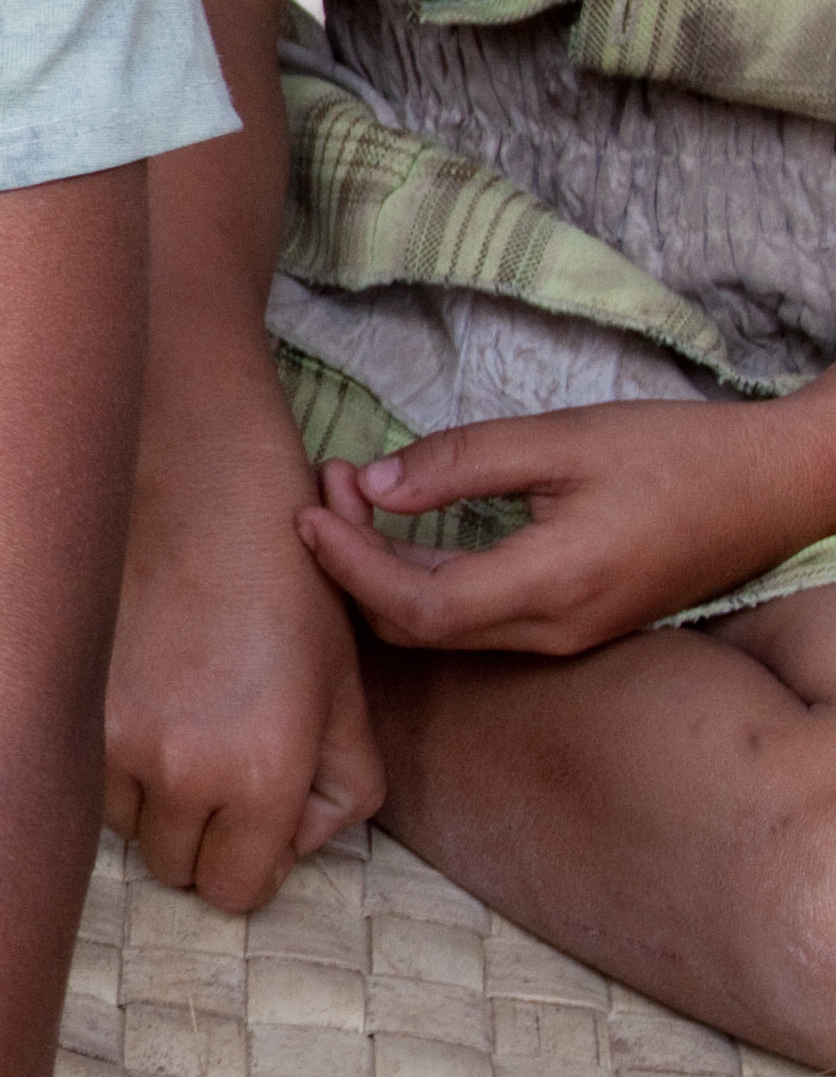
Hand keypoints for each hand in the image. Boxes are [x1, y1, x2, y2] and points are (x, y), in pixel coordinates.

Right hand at [106, 408, 382, 903]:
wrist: (198, 489)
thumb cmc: (287, 581)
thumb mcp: (345, 687)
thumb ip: (343, 786)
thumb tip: (292, 843)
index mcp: (266, 771)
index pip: (237, 892)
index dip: (251, 865)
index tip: (255, 823)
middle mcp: (185, 771)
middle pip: (179, 870)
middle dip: (203, 835)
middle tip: (220, 764)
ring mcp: (116, 741)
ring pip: (128, 826)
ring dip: (152, 797)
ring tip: (179, 719)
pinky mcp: (71, 707)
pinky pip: (87, 776)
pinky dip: (112, 759)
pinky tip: (142, 694)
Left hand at [298, 391, 835, 655]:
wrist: (769, 488)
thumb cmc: (675, 454)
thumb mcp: (563, 438)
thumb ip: (463, 461)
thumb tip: (374, 484)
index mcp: (551, 587)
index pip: (415, 606)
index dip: (349, 565)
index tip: (307, 509)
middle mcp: (553, 633)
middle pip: (417, 628)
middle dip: (354, 565)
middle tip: (325, 488)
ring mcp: (564, 638)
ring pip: (444, 628)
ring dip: (386, 572)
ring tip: (352, 496)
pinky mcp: (571, 627)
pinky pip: (478, 619)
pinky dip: (428, 579)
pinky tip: (405, 527)